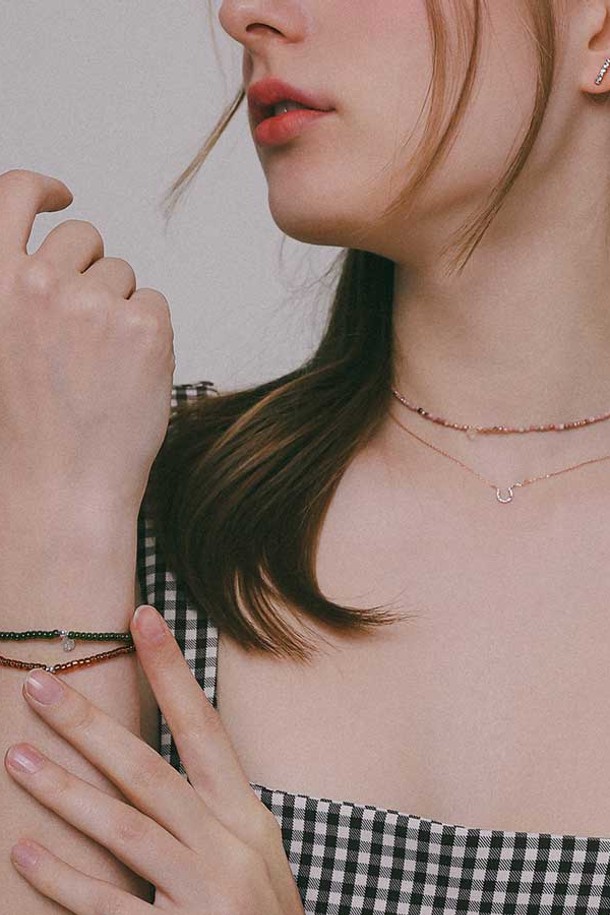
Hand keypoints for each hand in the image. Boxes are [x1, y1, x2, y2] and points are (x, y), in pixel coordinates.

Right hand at [0, 169, 174, 518]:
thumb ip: (23, 294)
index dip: (40, 188)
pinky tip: (126, 376)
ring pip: (123, 275)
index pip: (11, 195)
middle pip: (85, 238)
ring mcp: (92, 302)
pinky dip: (149, 336)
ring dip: (118, 308)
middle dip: (91, 270)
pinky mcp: (142, 326)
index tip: (61, 195)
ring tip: (99, 368)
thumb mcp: (3, 344)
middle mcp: (36, 282)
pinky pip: (155, 306)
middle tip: (86, 332)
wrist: (59, 488)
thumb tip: (62, 257)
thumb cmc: (29, 428)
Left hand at [3, 604, 305, 914]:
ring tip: (16, 756)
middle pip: (149, 770)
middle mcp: (229, 845)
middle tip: (38, 685)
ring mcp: (205, 893)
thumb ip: (212, 815)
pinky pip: (108, 905)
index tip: (142, 618)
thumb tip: (154, 768)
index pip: (205, 728)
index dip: (172, 672)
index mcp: (248, 817)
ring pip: (123, 828)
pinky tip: (23, 852)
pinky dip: (63, 878)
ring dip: (64, 790)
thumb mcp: (254, 857)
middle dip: (90, 724)